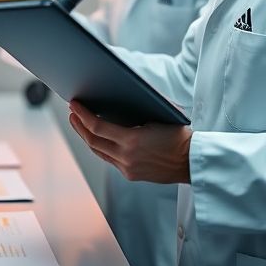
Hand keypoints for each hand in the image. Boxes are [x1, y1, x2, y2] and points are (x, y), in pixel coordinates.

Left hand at [69, 100, 191, 183]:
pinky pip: (109, 159)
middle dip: (79, 125)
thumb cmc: (180, 134)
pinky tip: (97, 137)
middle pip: (92, 140)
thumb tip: (118, 91)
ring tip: (80, 123)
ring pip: (98, 151)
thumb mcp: (159, 114)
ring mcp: (128, 168)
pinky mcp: (130, 174)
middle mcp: (127, 157)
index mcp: (132, 140)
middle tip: (72, 112)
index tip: (74, 104)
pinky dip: (100, 146)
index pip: (97, 127)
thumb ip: (137, 107)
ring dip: (86, 136)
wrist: (192, 161)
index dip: (82, 115)